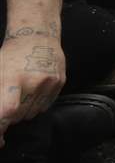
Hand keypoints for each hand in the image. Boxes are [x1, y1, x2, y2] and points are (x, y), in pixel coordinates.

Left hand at [0, 31, 64, 147]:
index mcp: (13, 77)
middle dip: (10, 118)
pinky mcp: (60, 82)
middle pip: (20, 115)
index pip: (8, 111)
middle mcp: (34, 80)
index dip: (1, 126)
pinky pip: (46, 106)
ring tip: (20, 97)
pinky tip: (32, 93)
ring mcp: (49, 82)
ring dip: (24, 112)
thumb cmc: (10, 55)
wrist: (37, 35)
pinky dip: (36, 105)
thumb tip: (0, 117)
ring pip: (33, 113)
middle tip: (7, 109)